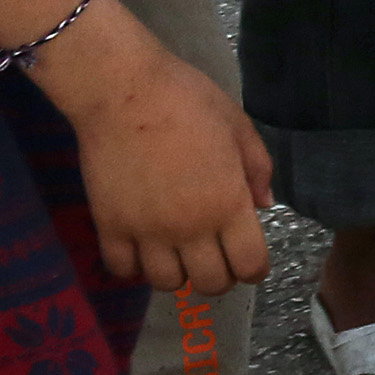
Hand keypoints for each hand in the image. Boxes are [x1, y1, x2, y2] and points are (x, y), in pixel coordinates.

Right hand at [54, 36, 274, 296]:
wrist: (123, 90)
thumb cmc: (187, 99)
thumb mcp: (237, 125)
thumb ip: (257, 168)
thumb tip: (264, 206)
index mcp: (227, 202)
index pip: (249, 264)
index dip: (255, 270)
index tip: (250, 262)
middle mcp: (190, 227)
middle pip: (210, 283)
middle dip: (220, 276)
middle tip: (216, 257)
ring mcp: (147, 231)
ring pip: (167, 283)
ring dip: (178, 274)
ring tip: (178, 253)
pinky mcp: (110, 226)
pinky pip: (123, 270)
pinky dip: (135, 267)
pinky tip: (142, 249)